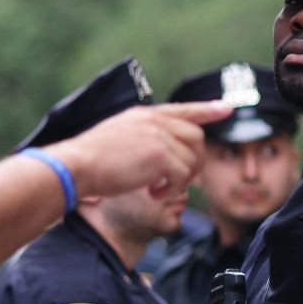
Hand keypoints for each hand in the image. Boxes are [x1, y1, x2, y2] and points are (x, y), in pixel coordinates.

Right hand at [46, 101, 231, 198]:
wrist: (76, 166)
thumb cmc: (91, 161)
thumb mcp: (120, 138)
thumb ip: (145, 139)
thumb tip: (169, 158)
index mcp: (144, 116)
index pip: (183, 109)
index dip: (207, 109)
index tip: (226, 109)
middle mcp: (154, 120)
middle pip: (196, 137)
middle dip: (195, 161)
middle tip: (180, 181)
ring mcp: (158, 135)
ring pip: (192, 158)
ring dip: (181, 180)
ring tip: (159, 189)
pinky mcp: (160, 154)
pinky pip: (183, 175)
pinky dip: (172, 189)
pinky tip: (153, 194)